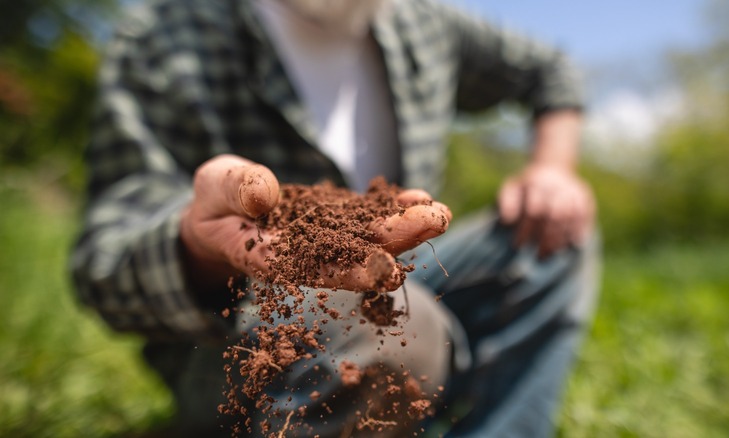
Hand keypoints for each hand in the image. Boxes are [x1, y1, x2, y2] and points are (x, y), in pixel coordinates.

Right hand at [179, 155, 450, 292]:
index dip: (350, 271)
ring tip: (439, 212)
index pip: (313, 270)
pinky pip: (369, 217)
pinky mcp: (338, 222)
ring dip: (406, 227)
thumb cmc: (214, 202)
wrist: (224, 210)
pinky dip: (394, 209)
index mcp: (272, 258)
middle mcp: (307, 256)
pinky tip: (422, 197)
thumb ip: (234, 189)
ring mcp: (327, 240)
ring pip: (369, 238)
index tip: (386, 270)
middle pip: (354, 255)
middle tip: (435, 223)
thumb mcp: (213, 187)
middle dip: (396, 242)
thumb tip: (264, 194)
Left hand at [498, 163, 594, 257]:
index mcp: (536, 183)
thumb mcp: (511, 188)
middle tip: (538, 255)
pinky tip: (573, 244)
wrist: (552, 167)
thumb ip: (506, 202)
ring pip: (570, 217)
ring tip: (552, 253)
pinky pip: (584, 215)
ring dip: (561, 238)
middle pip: (554, 215)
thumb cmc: (527, 186)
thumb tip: (507, 220)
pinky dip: (579, 230)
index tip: (518, 245)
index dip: (526, 230)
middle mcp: (556, 185)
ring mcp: (572, 190)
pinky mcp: (584, 195)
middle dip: (546, 238)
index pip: (533, 211)